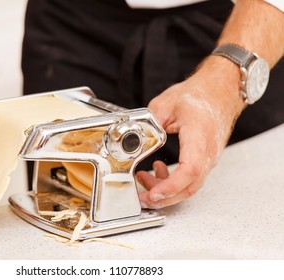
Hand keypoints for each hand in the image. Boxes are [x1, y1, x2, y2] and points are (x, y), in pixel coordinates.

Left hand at [136, 56, 244, 208]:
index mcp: (199, 135)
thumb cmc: (199, 95)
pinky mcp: (204, 160)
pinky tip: (157, 170)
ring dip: (165, 190)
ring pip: (189, 186)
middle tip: (142, 198)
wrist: (220, 92)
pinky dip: (171, 182)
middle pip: (189, 186)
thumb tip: (137, 141)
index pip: (190, 169)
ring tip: (143, 179)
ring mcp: (209, 158)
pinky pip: (190, 179)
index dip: (171, 185)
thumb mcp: (166, 104)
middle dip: (164, 197)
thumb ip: (150, 124)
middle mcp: (208, 152)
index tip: (153, 193)